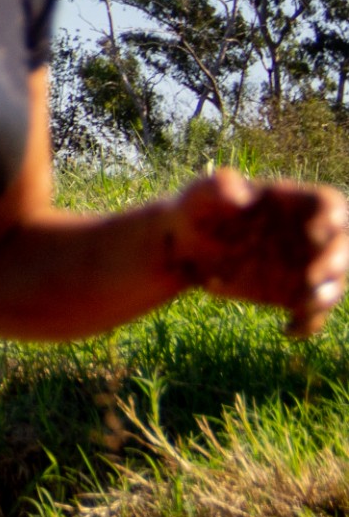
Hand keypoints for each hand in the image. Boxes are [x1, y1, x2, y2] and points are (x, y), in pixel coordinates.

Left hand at [169, 168, 348, 336]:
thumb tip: (241, 193)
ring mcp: (303, 265)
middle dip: (336, 261)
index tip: (317, 231)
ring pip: (332, 282)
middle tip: (313, 276)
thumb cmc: (196, 211)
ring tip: (303, 305)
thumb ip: (219, 186)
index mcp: (291, 203)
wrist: (183, 245)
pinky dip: (306, 324)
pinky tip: (288, 329)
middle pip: (341, 245)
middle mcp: (307, 235)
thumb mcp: (200, 194)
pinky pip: (311, 313)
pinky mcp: (291, 293)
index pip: (329, 203)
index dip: (333, 215)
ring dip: (326, 295)